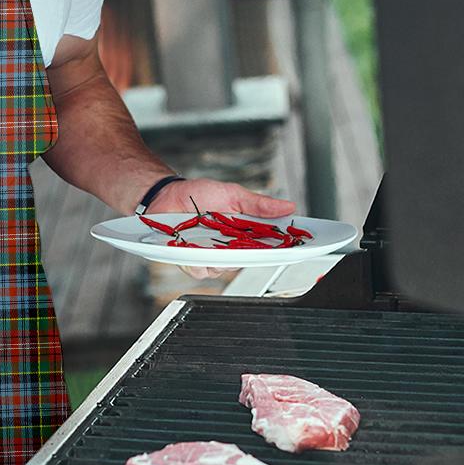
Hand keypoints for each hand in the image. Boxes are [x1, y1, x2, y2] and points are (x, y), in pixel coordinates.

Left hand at [148, 178, 296, 280]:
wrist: (167, 195)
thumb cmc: (199, 195)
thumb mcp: (233, 194)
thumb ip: (258, 205)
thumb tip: (288, 206)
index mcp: (244, 233)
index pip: (269, 246)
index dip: (284, 249)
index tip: (297, 247)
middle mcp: (230, 248)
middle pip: (249, 261)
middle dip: (250, 253)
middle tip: (244, 240)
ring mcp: (210, 256)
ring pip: (224, 269)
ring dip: (220, 255)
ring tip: (211, 237)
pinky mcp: (191, 261)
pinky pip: (200, 270)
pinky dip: (198, 259)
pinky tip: (193, 246)